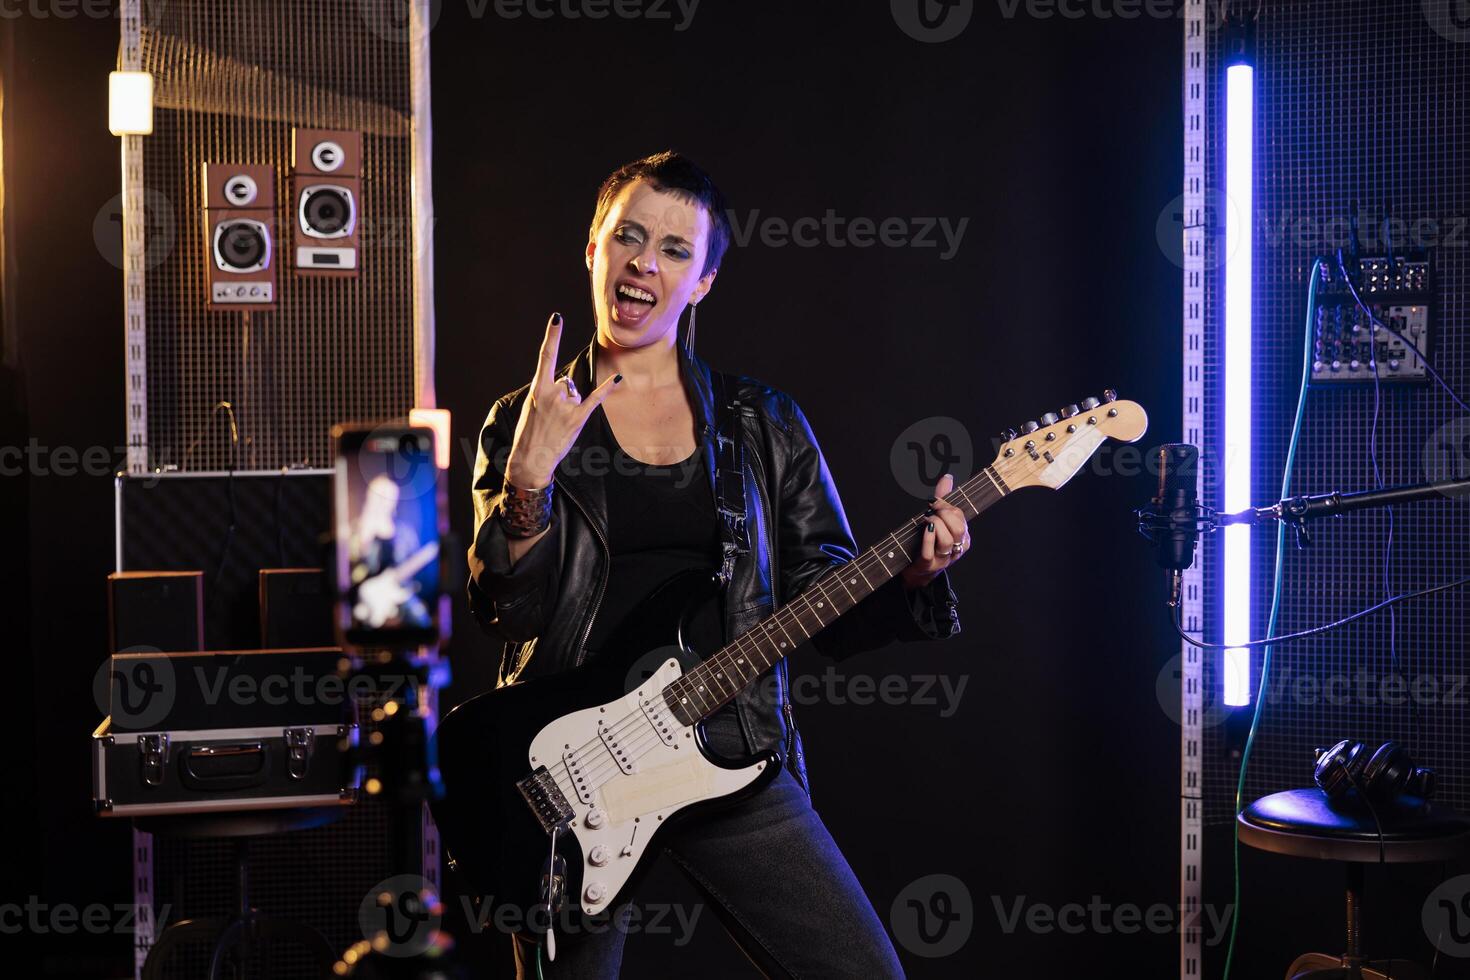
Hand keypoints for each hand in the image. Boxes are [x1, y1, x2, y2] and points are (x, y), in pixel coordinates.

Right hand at [504, 313, 621, 487]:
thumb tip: (568, 386)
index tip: (557, 317)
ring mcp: (566, 406)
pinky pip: (595, 399)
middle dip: (562, 396)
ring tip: (559, 423)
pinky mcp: (578, 418)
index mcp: (538, 389)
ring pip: (575, 393)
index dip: (552, 336)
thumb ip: (549, 391)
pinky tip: (618, 380)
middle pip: (566, 381)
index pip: (545, 356)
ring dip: (570, 406)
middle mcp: (552, 394)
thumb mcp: (533, 406)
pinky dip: (607, 390)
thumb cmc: (530, 431)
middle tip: (551, 416)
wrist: (530, 458)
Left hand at [900, 472, 969, 589]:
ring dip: (935, 525)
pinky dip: (928, 538)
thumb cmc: (930, 542)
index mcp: (963, 537)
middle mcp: (956, 549)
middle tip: (931, 511)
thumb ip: (943, 499)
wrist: (918, 570)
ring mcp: (943, 559)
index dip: (946, 506)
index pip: (960, 517)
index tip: (934, 501)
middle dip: (943, 515)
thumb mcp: (939, 521)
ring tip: (926, 520)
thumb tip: (947, 477)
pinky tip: (925, 528)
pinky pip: (930, 551)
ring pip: (946, 540)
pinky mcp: (928, 565)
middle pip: (958, 529)